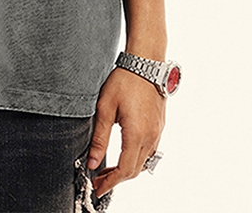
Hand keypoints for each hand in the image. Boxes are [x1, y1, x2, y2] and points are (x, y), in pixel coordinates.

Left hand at [88, 66, 165, 199]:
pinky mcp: (160, 125)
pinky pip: (150, 151)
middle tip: (99, 180)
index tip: (97, 188)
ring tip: (108, 169)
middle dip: (116, 179)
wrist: (145, 62)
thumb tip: (92, 162)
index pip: (124, 170)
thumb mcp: (105, 107)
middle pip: (135, 170)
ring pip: (144, 162)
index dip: (110, 182)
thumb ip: (99, 138)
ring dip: (127, 170)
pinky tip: (124, 153)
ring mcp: (158, 131)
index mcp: (136, 134)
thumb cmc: (124, 80)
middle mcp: (151, 136)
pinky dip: (136, 159)